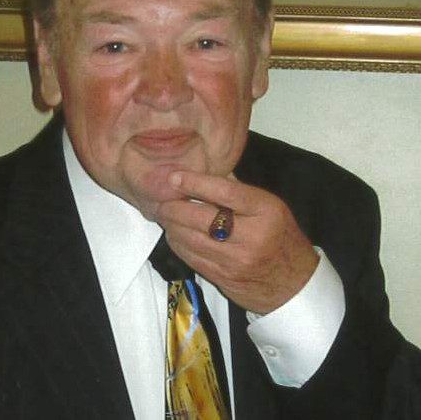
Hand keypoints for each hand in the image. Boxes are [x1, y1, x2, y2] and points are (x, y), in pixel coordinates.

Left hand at [156, 170, 318, 313]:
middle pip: (201, 218)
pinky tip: (174, 234)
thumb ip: (239, 190)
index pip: (225, 193)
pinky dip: (178, 244)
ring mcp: (236, 260)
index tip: (173, 178)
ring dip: (172, 226)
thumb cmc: (280, 236)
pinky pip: (191, 258)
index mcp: (265, 210)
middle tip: (161, 199)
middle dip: (174, 207)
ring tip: (164, 214)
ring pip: (191, 240)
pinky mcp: (224, 278)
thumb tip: (205, 171)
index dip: (195, 183)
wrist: (294, 284)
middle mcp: (251, 236)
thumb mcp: (270, 206)